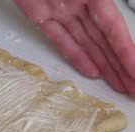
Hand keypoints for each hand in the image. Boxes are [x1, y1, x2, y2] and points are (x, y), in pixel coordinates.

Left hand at [15, 0, 134, 93]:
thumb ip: (96, 3)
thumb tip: (110, 21)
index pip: (115, 30)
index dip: (127, 53)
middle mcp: (81, 5)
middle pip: (106, 41)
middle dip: (121, 65)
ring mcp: (62, 12)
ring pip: (87, 43)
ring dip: (105, 65)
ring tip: (119, 87)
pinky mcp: (42, 18)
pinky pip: (62, 40)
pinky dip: (76, 55)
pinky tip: (92, 72)